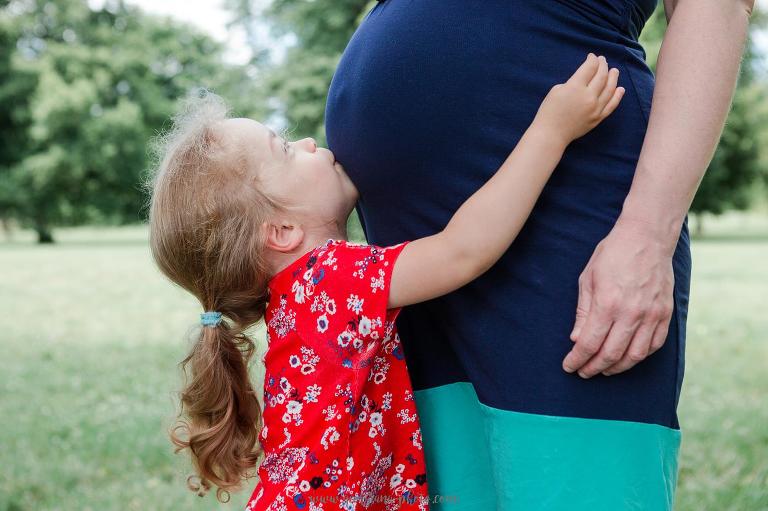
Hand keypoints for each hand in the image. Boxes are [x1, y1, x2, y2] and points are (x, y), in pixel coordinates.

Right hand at [533, 53, 624, 145]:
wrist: (551, 134)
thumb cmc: (549, 111)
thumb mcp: (556, 90)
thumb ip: (573, 82)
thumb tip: (585, 80)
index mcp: (575, 87)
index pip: (590, 67)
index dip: (592, 59)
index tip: (591, 57)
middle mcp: (588, 96)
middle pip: (601, 76)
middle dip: (603, 65)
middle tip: (602, 60)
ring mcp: (595, 108)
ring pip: (610, 88)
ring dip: (613, 77)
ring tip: (614, 71)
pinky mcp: (598, 118)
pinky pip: (612, 105)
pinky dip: (617, 96)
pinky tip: (620, 89)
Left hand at [562, 216, 675, 377]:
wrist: (647, 237)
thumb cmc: (612, 254)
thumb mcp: (588, 279)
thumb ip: (583, 312)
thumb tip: (577, 339)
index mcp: (608, 303)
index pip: (590, 343)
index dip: (577, 359)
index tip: (569, 366)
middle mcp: (631, 313)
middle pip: (611, 355)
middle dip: (594, 368)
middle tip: (584, 372)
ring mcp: (652, 315)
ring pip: (635, 356)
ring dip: (617, 368)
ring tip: (604, 369)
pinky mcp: (665, 313)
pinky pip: (654, 345)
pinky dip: (640, 357)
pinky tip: (627, 357)